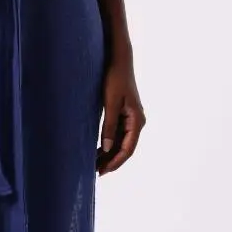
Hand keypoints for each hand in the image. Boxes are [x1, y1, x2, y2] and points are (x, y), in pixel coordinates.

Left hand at [96, 54, 144, 175]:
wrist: (119, 60)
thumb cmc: (115, 78)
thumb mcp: (110, 102)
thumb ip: (109, 126)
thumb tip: (108, 148)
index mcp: (137, 121)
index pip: (128, 149)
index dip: (115, 162)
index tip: (102, 171)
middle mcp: (137, 122)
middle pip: (125, 148)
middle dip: (111, 161)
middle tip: (95, 172)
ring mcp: (131, 118)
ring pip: (121, 142)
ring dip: (109, 153)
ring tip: (95, 163)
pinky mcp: (124, 114)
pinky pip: (118, 134)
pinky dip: (109, 143)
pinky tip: (98, 149)